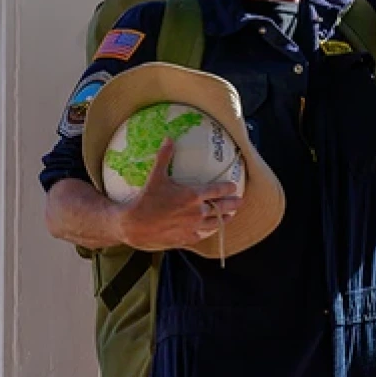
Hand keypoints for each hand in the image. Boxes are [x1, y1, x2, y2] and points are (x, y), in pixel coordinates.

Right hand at [115, 139, 242, 251]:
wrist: (134, 225)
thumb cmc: (145, 200)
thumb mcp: (155, 176)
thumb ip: (164, 156)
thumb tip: (169, 138)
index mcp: (192, 196)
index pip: (216, 191)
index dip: (227, 188)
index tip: (234, 187)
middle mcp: (196, 212)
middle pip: (220, 208)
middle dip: (232, 204)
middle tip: (241, 202)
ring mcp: (191, 227)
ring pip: (213, 224)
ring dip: (224, 219)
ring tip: (230, 217)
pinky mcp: (184, 239)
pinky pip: (200, 235)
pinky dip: (206, 232)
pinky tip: (207, 231)